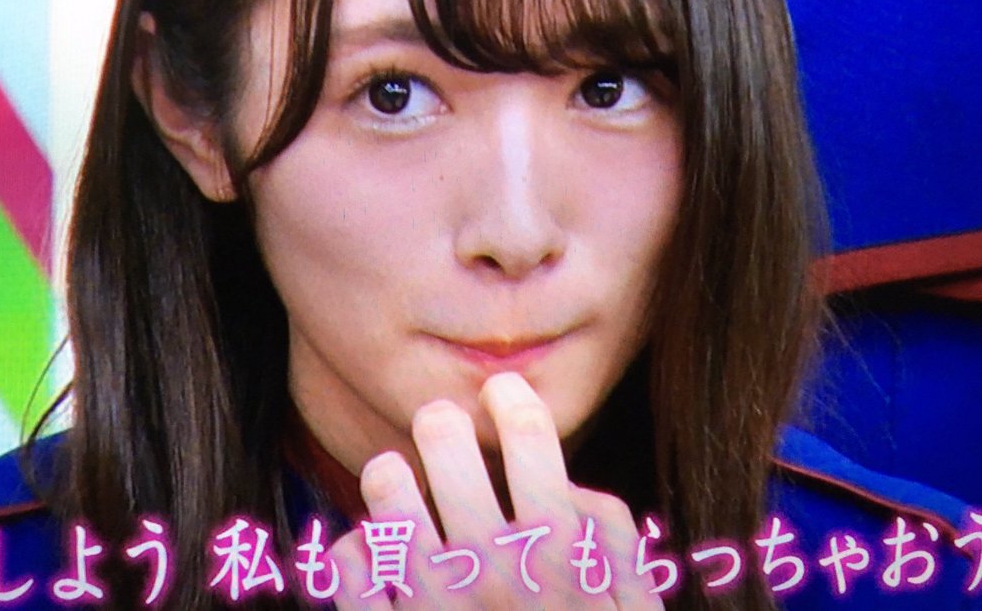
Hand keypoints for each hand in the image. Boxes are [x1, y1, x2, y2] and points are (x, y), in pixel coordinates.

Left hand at [329, 372, 663, 608]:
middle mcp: (495, 562)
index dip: (513, 399)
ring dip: (390, 479)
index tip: (503, 392)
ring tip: (395, 482)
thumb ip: (610, 539)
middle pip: (446, 438)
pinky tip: (371, 557)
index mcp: (561, 549)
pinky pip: (348, 567)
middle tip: (441, 425)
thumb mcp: (633, 608)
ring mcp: (435, 602)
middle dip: (441, 423)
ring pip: (386, 489)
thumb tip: (564, 484)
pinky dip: (354, 551)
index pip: (530, 431)